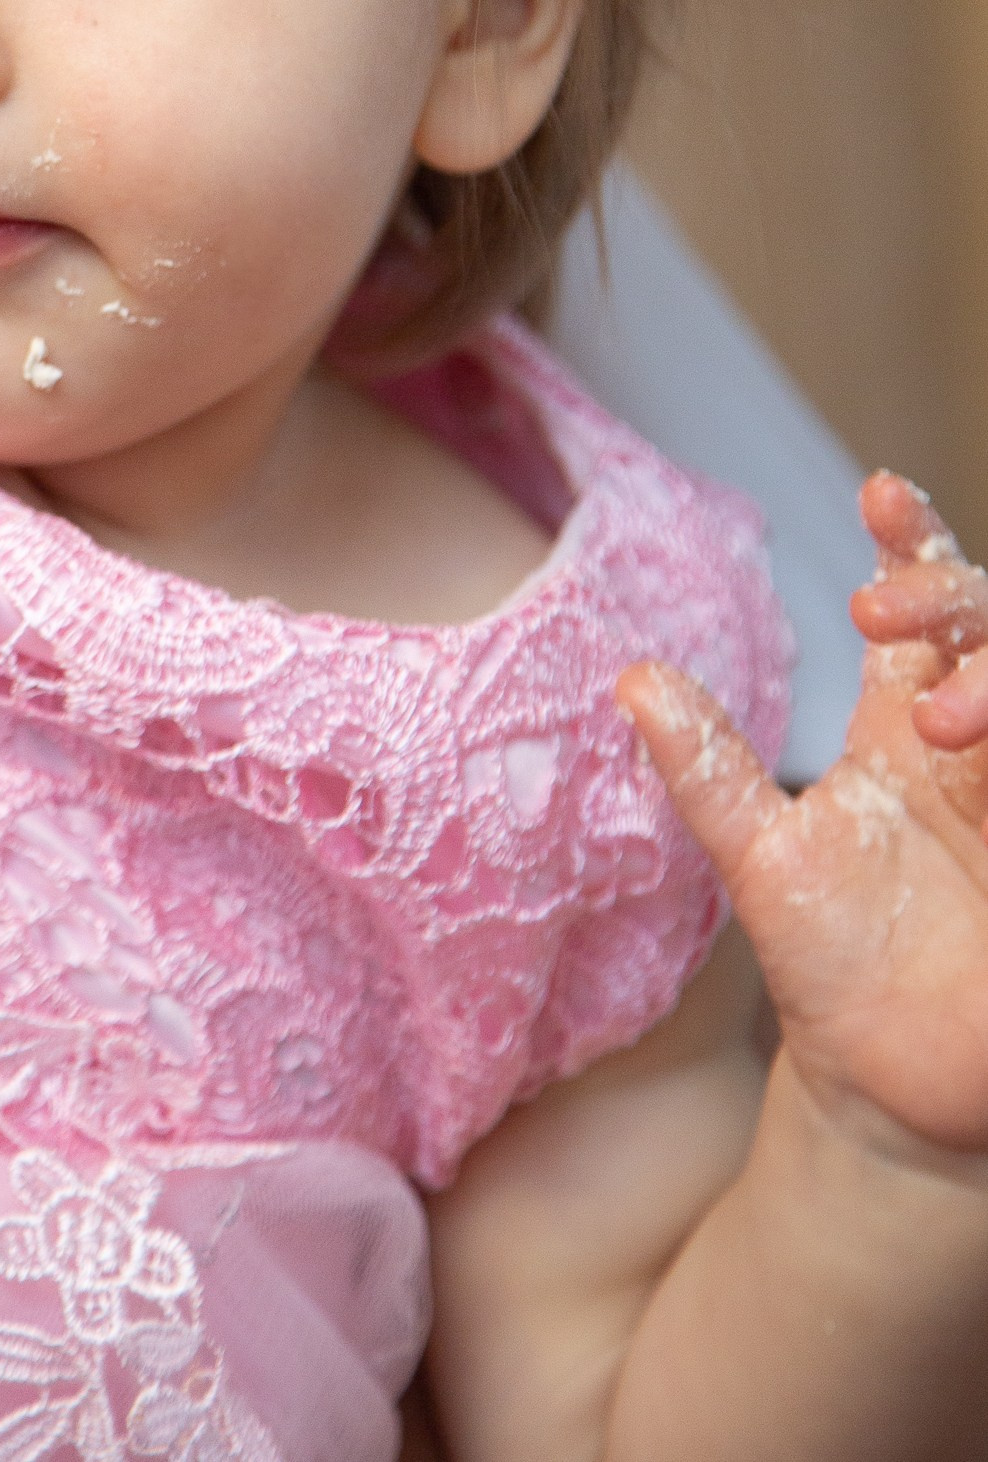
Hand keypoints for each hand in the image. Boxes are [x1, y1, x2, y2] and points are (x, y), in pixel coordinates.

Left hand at [621, 474, 987, 1162]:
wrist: (886, 1091)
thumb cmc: (827, 963)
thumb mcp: (759, 859)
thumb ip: (708, 768)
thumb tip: (631, 678)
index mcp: (908, 728)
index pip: (926, 607)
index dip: (916, 545)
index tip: (880, 492)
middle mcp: (978, 753)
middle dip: (955, 601)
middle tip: (886, 612)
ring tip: (946, 716)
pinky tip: (987, 755)